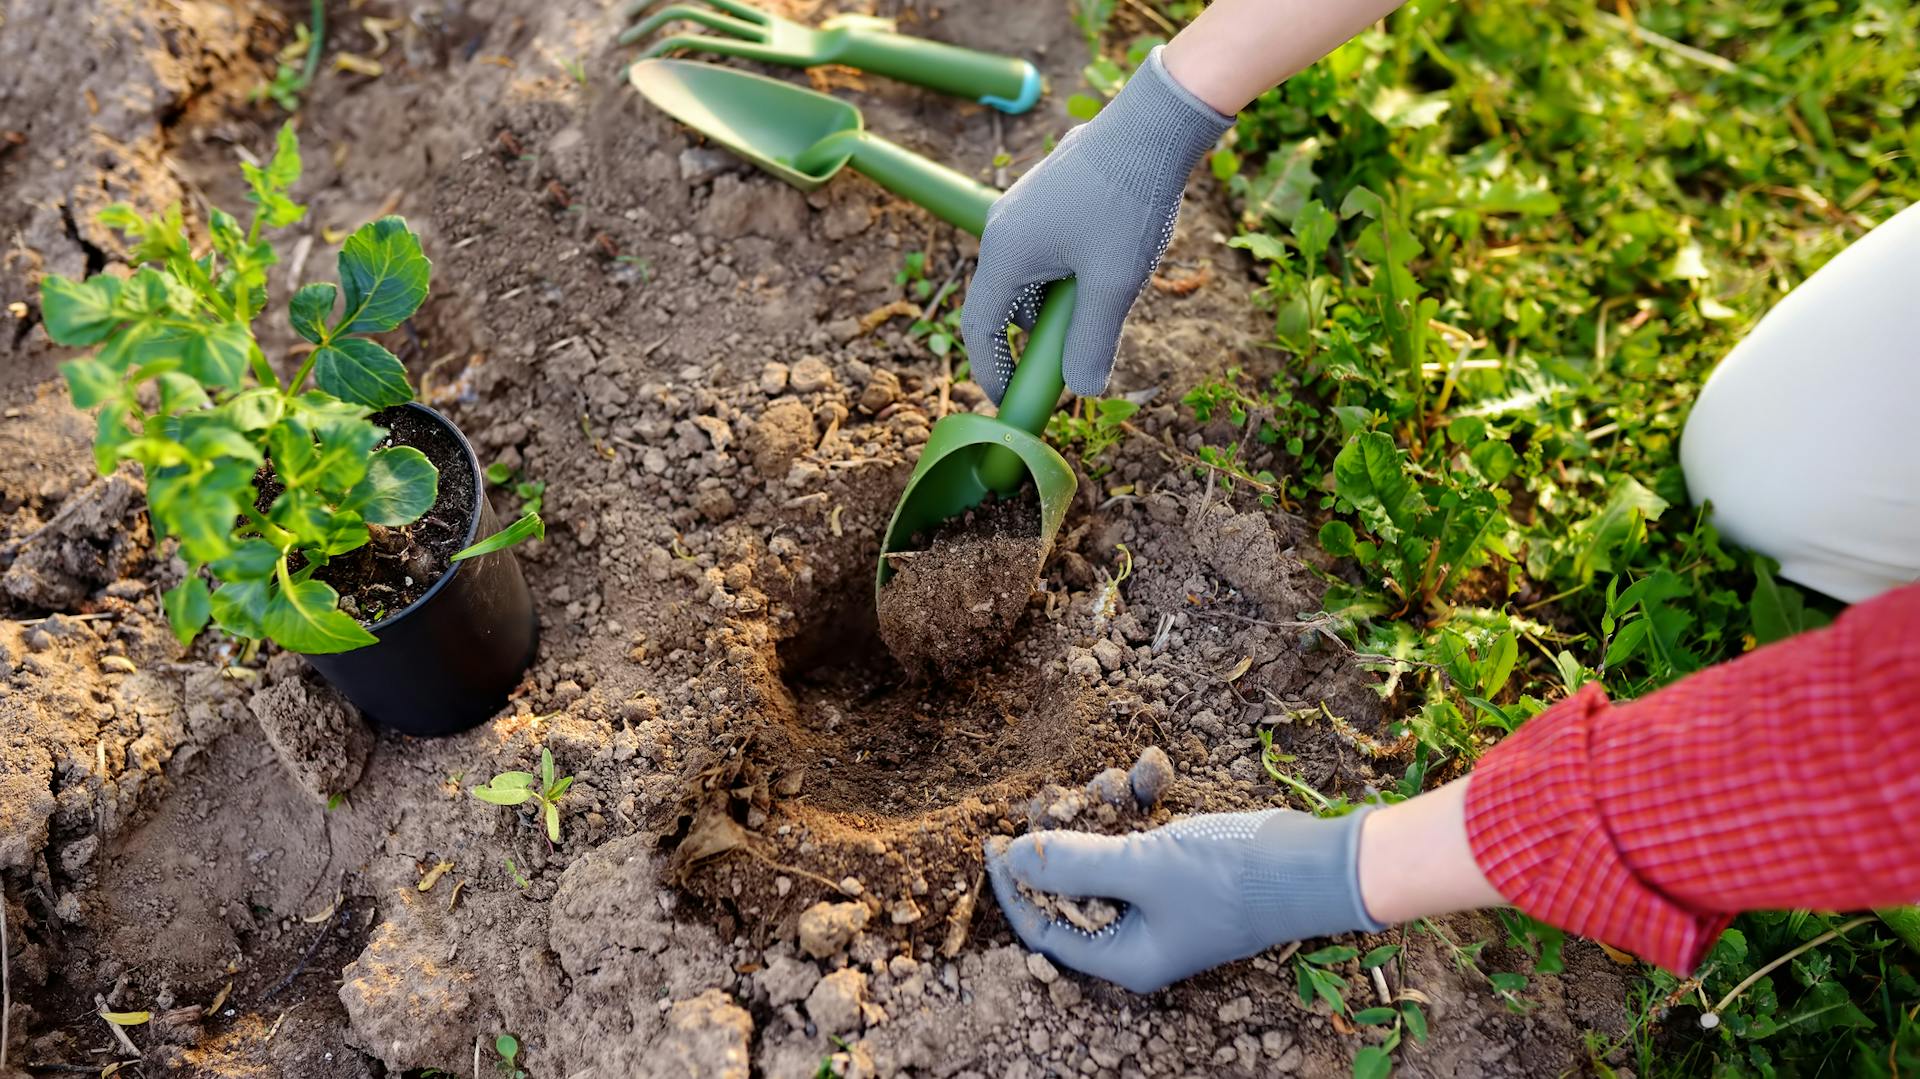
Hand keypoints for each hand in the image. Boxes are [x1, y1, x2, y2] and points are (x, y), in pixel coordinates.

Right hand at [960, 46, 1231, 403]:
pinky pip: (1046, 253)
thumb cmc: (1128, 201)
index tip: (1017, 402)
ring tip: (1105, 312)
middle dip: (1034, 342)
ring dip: (1057, 308)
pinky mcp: (1048, 197)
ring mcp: (1023, 210)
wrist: (1153, 124)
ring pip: (1030, 279)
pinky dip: (1067, 278)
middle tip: (1070, 366)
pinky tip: (1111, 273)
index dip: (993, 372)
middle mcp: (1002, 229)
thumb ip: (1091, 341)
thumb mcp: (1113, 283)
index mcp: (1005, 253)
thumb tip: (1082, 391)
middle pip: (1005, 305)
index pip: (979, 328)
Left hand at [984, 808, 1384, 992]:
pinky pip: (1132, 861)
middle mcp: (1138, 944)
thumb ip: (1072, 862)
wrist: (1313, 865)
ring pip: (1100, 875)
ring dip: (1084, 836)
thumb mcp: (1141, 866)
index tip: (991, 842)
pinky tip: (1116, 796)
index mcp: (1123, 959)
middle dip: (1049, 856)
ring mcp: (1161, 913)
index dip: (1013, 887)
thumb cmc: (1231, 876)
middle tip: (1032, 810)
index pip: (1043, 930)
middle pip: (1068, 902)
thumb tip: (1012, 859)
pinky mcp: (1180, 884)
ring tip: (1071, 796)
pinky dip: (1118, 832)